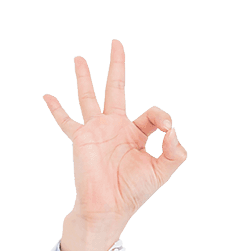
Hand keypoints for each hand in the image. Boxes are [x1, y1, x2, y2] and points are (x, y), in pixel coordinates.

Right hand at [43, 39, 186, 250]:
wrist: (110, 207)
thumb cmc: (135, 192)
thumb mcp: (162, 172)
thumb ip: (174, 152)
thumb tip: (173, 130)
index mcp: (138, 134)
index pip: (152, 113)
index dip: (162, 116)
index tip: (167, 128)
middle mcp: (117, 127)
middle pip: (116, 89)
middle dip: (117, 66)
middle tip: (116, 43)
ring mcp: (97, 131)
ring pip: (89, 97)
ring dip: (84, 77)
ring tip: (79, 58)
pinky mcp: (81, 139)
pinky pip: (66, 121)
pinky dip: (56, 109)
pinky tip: (47, 96)